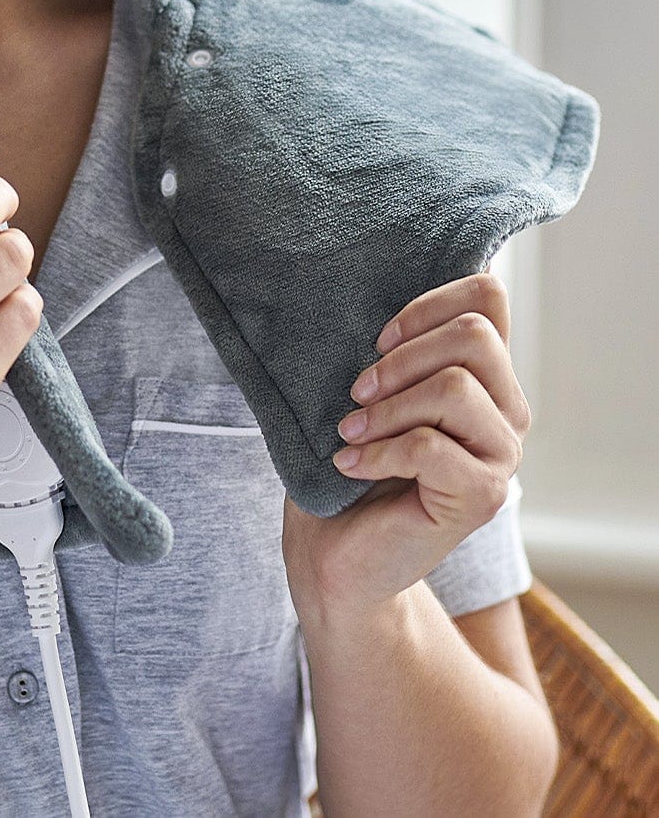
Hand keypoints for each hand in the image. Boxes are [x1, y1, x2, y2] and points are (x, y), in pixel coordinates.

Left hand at [281, 269, 530, 621]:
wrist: (334, 551)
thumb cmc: (344, 461)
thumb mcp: (363, 390)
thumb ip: (385, 347)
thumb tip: (356, 288)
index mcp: (481, 374)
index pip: (488, 297)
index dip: (427, 303)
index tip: (377, 339)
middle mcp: (505, 411)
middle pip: (474, 336)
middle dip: (400, 357)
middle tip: (356, 392)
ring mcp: (500, 456)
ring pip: (455, 388)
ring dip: (386, 407)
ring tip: (350, 431)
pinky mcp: (482, 497)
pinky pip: (430, 447)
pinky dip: (377, 451)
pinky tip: (350, 466)